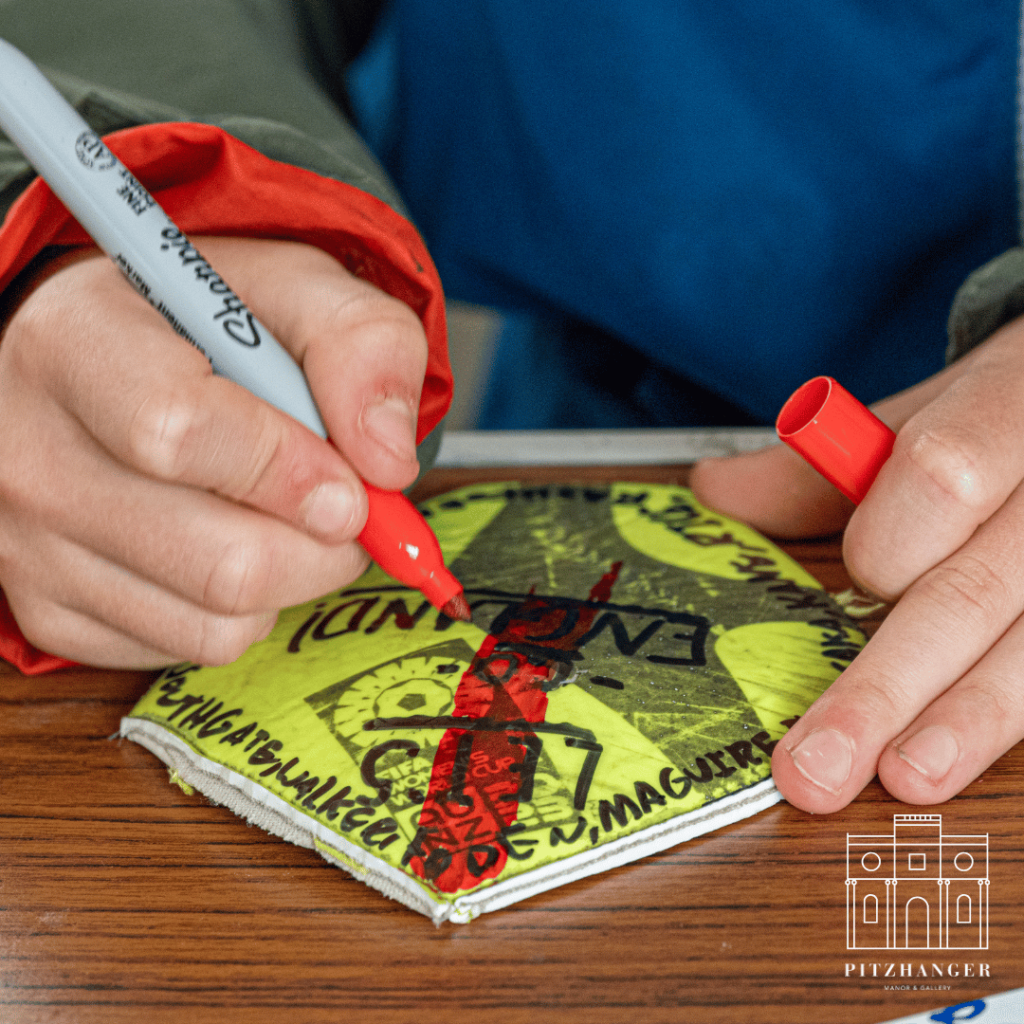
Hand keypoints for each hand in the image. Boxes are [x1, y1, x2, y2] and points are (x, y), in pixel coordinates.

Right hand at [0, 237, 428, 667]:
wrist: (106, 361)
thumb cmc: (200, 324)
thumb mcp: (295, 288)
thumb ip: (359, 345)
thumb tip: (387, 460)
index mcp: (72, 342)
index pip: (178, 432)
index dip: (290, 471)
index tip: (351, 482)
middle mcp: (28, 453)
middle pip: (220, 560)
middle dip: (322, 543)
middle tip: (341, 504)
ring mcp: (28, 545)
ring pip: (216, 621)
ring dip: (290, 578)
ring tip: (281, 515)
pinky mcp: (50, 610)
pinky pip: (190, 647)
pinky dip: (242, 609)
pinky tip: (230, 542)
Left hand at [690, 320, 1023, 811]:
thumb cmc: (996, 419)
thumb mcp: (917, 419)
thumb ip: (818, 468)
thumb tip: (713, 493)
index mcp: (997, 411)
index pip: (943, 478)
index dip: (891, 538)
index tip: (862, 575)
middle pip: (973, 594)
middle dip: (889, 683)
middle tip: (819, 760)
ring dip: (967, 720)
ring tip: (905, 778)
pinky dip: (1010, 713)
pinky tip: (962, 753)